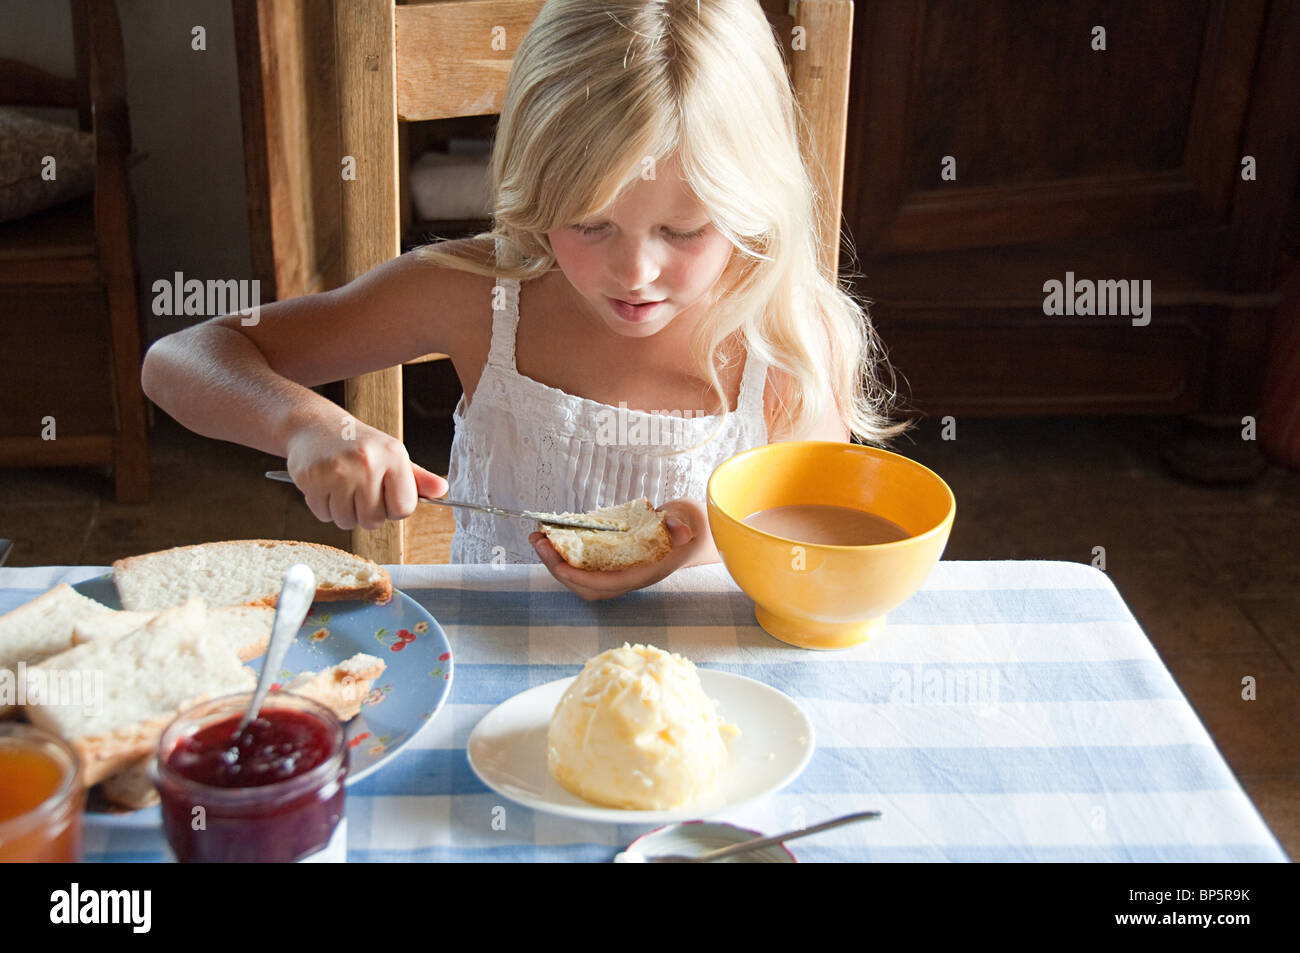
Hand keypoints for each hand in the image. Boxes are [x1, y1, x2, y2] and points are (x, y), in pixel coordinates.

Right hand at [285, 420, 447, 530]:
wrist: (313, 426)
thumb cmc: (357, 444)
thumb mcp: (391, 455)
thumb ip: (417, 478)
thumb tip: (442, 490)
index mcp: (393, 455)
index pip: (404, 509)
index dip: (393, 508)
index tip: (384, 494)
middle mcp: (368, 462)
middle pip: (374, 520)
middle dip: (366, 512)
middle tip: (358, 489)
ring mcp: (339, 470)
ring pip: (347, 521)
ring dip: (344, 512)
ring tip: (341, 486)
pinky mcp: (313, 478)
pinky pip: (324, 515)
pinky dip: (324, 507)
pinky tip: (325, 485)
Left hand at [529, 499, 706, 600]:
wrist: (691, 531)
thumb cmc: (686, 524)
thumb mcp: (685, 520)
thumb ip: (680, 525)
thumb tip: (681, 532)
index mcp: (646, 572)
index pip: (610, 584)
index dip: (583, 579)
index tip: (560, 567)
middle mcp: (630, 579)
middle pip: (588, 588)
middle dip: (559, 569)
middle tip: (539, 541)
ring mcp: (620, 575)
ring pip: (582, 581)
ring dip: (556, 563)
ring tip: (538, 538)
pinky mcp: (612, 567)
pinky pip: (583, 570)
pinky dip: (564, 557)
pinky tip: (552, 539)